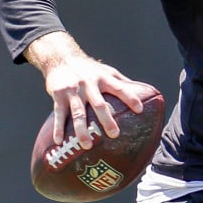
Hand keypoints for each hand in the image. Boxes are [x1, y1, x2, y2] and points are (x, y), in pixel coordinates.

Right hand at [25, 31, 154, 147]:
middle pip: (99, 104)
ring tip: (87, 145)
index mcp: (103, 78)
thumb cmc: (88, 68)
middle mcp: (88, 84)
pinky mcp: (58, 95)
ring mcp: (73, 90)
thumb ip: (121, 82)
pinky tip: (59, 141)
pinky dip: (58, 128)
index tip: (139, 110)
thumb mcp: (105, 70)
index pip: (119, 88)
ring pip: (78, 113)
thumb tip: (143, 91)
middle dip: (106, 120)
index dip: (130, 98)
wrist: (60, 57)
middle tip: (114, 135)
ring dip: (82, 130)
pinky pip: (58, 114)